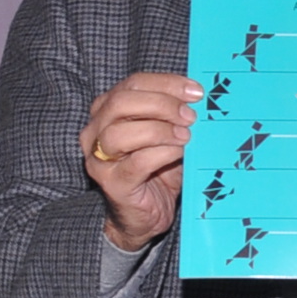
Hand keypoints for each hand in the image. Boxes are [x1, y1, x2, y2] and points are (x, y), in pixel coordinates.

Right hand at [80, 73, 199, 251]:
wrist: (146, 214)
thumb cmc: (158, 169)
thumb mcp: (167, 134)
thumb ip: (175, 113)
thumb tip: (200, 96)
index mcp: (107, 110)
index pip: (133, 84)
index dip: (166, 83)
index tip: (196, 91)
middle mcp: (95, 131)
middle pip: (121, 102)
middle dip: (162, 104)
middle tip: (191, 116)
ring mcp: (99, 158)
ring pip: (120, 132)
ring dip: (160, 129)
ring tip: (186, 136)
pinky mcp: (112, 182)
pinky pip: (136, 162)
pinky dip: (162, 153)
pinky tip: (179, 153)